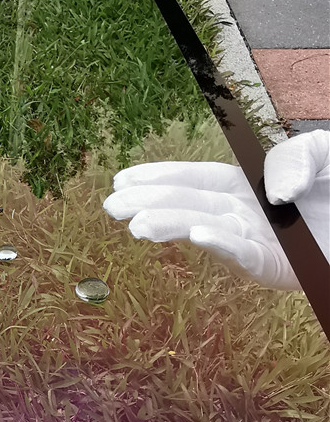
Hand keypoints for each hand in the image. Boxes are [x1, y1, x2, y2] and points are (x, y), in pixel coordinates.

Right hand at [102, 130, 329, 289]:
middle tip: (112, 208)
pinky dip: (220, 243)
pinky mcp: (274, 267)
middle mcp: (240, 214)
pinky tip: (195, 235)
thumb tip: (273, 192)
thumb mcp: (321, 154)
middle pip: (187, 205)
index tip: (121, 180)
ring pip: (204, 230)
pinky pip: (243, 253)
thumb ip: (296, 158)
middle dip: (149, 204)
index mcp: (244, 186)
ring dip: (171, 227)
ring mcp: (253, 241)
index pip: (192, 180)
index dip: (156, 178)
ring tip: (137, 227)